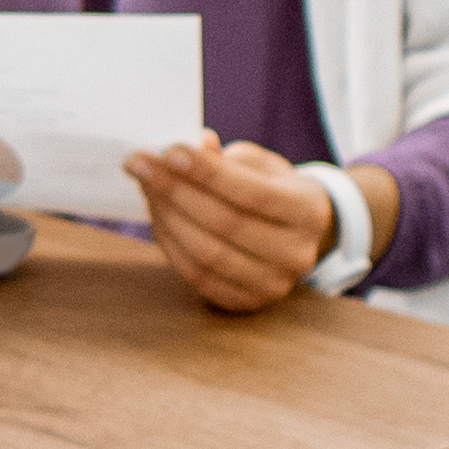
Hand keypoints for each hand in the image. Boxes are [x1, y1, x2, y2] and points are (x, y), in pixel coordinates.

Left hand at [128, 135, 345, 314]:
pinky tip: (156, 216)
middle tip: (139, 164)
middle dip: (175, 190)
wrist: (292, 237)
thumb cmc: (272, 190)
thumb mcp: (261, 165)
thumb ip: (228, 158)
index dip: (208, 173)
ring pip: (207, 253)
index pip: (253, 192)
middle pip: (225, 224)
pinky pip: (197, 276)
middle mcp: (296, 254)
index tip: (170, 152)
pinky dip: (170, 244)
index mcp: (309, 212)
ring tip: (145, 187)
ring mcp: (272, 284)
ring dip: (166, 216)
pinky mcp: (245, 302)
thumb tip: (194, 146)